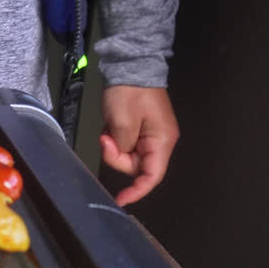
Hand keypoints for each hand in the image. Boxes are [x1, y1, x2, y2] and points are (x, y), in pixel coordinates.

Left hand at [99, 85, 180, 205]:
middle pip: (136, 167)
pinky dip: (114, 141)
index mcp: (162, 141)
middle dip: (117, 158)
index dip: (137, 191)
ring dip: (114, 148)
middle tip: (106, 139)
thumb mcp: (122, 122)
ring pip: (128, 157)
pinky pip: (125, 146)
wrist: (130, 67)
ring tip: (108, 129)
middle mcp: (159, 141)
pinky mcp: (139, 131)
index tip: (120, 200)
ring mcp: (149, 136)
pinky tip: (110, 127)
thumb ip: (122, 146)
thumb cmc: (130, 91)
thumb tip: (121, 155)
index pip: (152, 176)